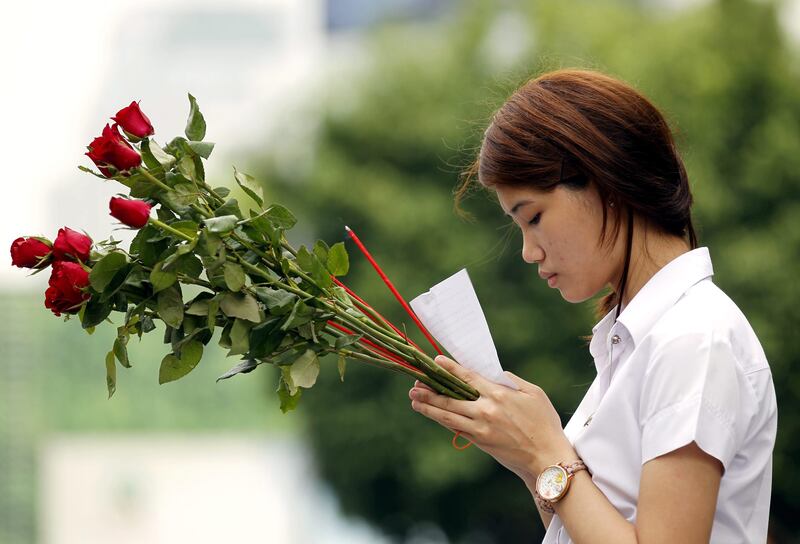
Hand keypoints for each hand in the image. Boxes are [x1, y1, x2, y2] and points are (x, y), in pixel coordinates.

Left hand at [409, 355, 576, 481]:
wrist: (546, 458)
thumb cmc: (544, 423)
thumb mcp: (534, 393)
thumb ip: (511, 381)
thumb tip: (494, 373)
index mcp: (499, 395)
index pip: (468, 378)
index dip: (450, 369)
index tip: (436, 361)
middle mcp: (486, 411)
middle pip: (451, 397)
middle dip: (430, 390)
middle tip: (414, 384)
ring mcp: (481, 428)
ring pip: (448, 415)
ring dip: (429, 407)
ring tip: (414, 400)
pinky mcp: (480, 441)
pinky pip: (456, 428)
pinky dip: (443, 420)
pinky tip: (433, 414)